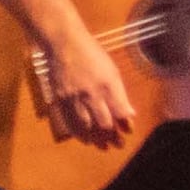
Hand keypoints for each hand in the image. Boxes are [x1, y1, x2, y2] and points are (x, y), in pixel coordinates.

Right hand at [36, 22, 137, 145]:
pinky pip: (70, 120)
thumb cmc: (91, 53)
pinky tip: (84, 139)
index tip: (128, 131)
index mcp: (108, 83)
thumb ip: (120, 93)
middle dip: (113, 137)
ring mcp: (74, 96)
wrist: (63, 43)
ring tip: (103, 146)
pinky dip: (78, 133)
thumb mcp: (111, 69)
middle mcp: (92, 92)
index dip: (126, 124)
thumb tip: (128, 113)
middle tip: (118, 144)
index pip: (120, 111)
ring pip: (87, 125)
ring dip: (97, 139)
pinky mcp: (61, 98)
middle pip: (104, 122)